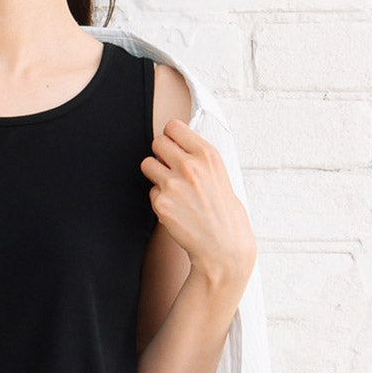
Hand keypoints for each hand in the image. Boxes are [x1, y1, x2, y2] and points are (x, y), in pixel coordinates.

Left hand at [140, 118, 256, 287]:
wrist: (224, 246)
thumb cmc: (224, 212)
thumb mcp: (220, 174)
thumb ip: (199, 157)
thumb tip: (176, 142)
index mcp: (207, 155)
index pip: (173, 126)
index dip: (171, 137)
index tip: (174, 146)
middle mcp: (189, 166)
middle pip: (156, 142)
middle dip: (161, 154)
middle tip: (170, 167)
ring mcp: (173, 184)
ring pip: (147, 164)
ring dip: (155, 174)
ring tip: (172, 187)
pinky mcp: (161, 203)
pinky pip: (150, 191)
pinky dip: (159, 199)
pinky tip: (176, 208)